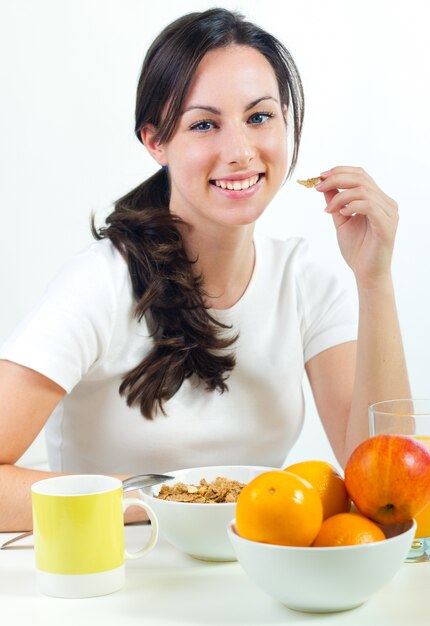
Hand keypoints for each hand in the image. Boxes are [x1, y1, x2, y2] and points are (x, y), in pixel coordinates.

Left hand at [315, 166, 398, 288]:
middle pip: (361, 178)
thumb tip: (324, 185)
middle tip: (318, 187)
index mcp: (377, 199)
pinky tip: (342, 213)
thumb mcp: (341, 220)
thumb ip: (335, 202)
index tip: (319, 177)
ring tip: (329, 209)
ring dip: (340, 196)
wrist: (366, 273)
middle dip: (336, 179)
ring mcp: (389, 213)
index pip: (361, 175)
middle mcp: (386, 203)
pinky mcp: (387, 225)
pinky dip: (352, 206)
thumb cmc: (357, 249)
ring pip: (363, 190)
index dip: (340, 171)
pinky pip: (369, 206)